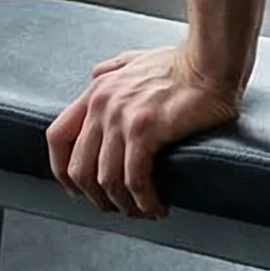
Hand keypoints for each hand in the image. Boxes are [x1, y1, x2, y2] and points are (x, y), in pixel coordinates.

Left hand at [45, 45, 239, 217]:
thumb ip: (114, 67)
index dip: (61, 170)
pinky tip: (157, 206)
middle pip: (79, 168)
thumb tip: (96, 72)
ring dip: (122, 205)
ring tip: (141, 212)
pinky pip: (134, 180)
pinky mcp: (144, 130)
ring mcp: (121, 118)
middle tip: (117, 207)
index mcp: (97, 91)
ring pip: (106, 180)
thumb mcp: (138, 59)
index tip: (77, 189)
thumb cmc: (182, 62)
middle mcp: (102, 105)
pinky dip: (143, 201)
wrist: (211, 62)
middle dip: (96, 197)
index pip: (58, 137)